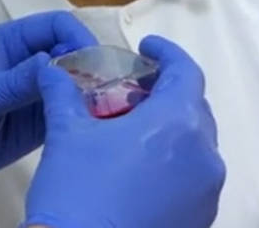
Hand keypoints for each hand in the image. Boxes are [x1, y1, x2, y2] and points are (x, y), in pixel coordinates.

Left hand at [0, 10, 96, 183]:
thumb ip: (19, 80)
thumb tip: (60, 64)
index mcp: (11, 44)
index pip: (56, 26)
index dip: (79, 38)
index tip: (96, 63)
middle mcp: (28, 65)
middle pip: (73, 56)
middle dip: (92, 71)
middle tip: (108, 96)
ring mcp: (34, 95)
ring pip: (74, 87)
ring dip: (91, 98)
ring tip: (105, 116)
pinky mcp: (37, 124)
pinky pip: (66, 116)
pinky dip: (80, 120)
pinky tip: (91, 131)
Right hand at [22, 36, 225, 227]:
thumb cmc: (77, 192)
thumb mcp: (65, 134)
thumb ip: (63, 93)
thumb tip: (52, 71)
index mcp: (178, 124)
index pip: (186, 72)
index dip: (166, 55)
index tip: (146, 49)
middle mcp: (205, 156)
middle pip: (193, 109)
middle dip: (165, 95)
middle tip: (132, 93)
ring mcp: (206, 192)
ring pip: (195, 147)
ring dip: (170, 133)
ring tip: (132, 135)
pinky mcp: (200, 219)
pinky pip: (193, 180)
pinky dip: (173, 166)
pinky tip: (140, 172)